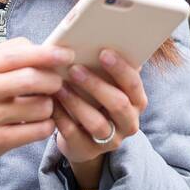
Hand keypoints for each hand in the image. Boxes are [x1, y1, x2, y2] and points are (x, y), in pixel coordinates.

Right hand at [0, 36, 74, 163]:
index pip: (19, 55)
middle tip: (56, 82)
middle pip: (32, 80)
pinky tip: (39, 120)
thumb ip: (14, 50)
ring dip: (51, 104)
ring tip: (43, 103)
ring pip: (41, 107)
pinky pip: (38, 130)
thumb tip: (47, 47)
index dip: (48, 54)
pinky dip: (47, 124)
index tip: (67, 55)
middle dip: (53, 80)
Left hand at [53, 48, 147, 164]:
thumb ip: (106, 69)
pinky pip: (76, 136)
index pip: (133, 84)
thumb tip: (98, 38)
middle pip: (118, 104)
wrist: (83, 139)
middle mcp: (129, 122)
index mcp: (136, 101)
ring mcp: (111, 141)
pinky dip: (63, 119)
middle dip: (96, 84)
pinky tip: (52, 105)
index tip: (103, 52)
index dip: (120, 68)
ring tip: (60, 87)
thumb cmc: (93, 101)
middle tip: (74, 68)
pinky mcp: (89, 152)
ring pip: (98, 123)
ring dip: (77, 103)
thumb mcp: (105, 85)